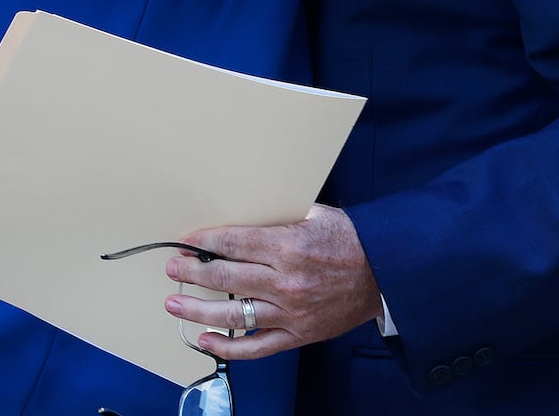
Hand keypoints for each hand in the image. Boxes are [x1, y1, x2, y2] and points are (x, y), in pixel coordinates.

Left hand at [163, 204, 382, 359]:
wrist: (386, 273)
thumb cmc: (349, 240)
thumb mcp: (314, 215)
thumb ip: (277, 216)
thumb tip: (240, 211)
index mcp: (288, 247)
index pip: (233, 244)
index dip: (203, 242)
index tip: (184, 241)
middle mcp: (286, 282)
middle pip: (226, 277)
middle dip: (192, 272)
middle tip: (172, 268)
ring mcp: (291, 312)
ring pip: (234, 313)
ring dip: (198, 309)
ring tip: (174, 303)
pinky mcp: (299, 335)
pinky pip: (257, 346)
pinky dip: (229, 347)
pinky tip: (205, 340)